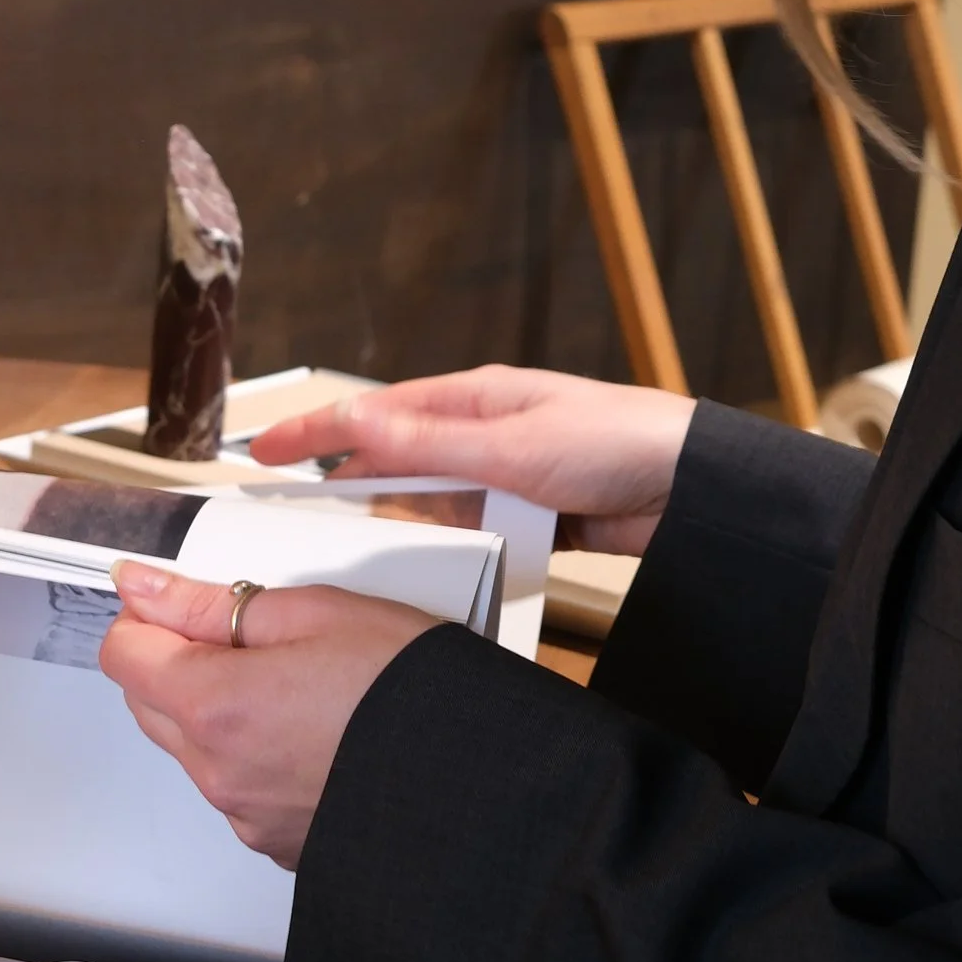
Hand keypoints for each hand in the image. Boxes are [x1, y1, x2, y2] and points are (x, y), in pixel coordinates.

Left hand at [100, 568, 440, 866]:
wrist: (476, 776)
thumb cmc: (409, 687)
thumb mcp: (312, 611)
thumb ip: (211, 603)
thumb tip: (142, 587)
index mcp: (215, 705)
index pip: (123, 655)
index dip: (147, 618)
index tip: (182, 603)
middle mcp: (217, 771)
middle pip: (148, 704)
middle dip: (177, 662)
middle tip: (251, 637)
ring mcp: (244, 814)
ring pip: (192, 748)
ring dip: (217, 711)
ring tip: (296, 686)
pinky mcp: (274, 841)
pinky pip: (235, 788)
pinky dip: (253, 755)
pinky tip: (311, 732)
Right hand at [247, 363, 693, 553]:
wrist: (697, 487)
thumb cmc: (620, 441)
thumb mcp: (514, 444)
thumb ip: (431, 441)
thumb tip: (355, 423)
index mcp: (477, 398)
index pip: (377, 412)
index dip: (317, 431)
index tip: (264, 453)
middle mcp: (488, 431)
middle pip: (400, 459)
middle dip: (350, 483)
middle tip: (296, 515)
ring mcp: (511, 474)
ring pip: (435, 500)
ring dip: (404, 520)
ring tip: (358, 548)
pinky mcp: (536, 515)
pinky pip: (475, 529)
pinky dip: (451, 545)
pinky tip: (435, 563)